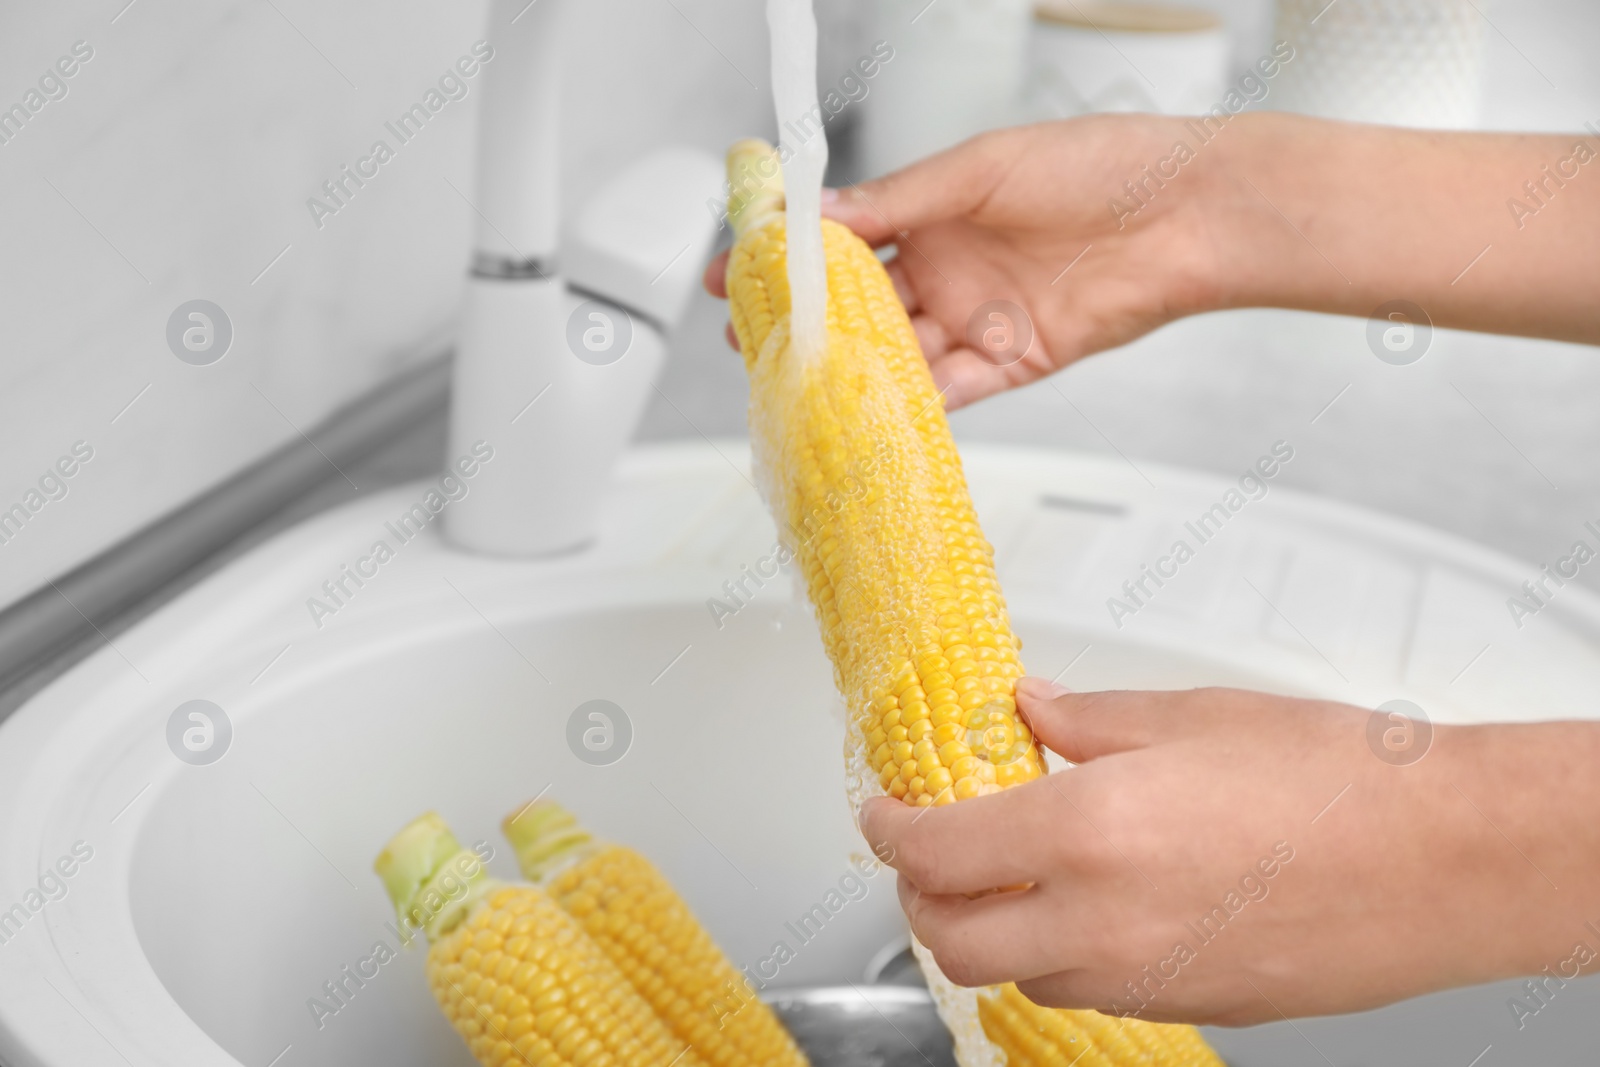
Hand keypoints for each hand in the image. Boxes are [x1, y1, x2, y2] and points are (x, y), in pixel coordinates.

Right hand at [704, 115, 1230, 409]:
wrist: (1187, 213)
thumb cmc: (1100, 166)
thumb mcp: (982, 167)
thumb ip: (899, 200)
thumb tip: (819, 216)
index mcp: (934, 213)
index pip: (843, 242)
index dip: (791, 261)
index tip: (738, 273)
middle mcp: (950, 269)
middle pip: (861, 309)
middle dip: (808, 327)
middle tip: (753, 342)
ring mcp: (978, 319)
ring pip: (899, 355)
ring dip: (853, 372)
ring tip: (801, 386)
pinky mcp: (1014, 361)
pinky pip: (951, 391)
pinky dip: (912, 403)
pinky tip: (870, 411)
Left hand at [860, 679, 1599, 1024]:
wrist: (1445, 858)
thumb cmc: (1339, 782)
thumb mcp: (1189, 717)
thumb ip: (1085, 721)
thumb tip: (1030, 714)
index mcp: (1087, 832)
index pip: (933, 852)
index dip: (888, 830)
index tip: (884, 810)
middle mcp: (1101, 920)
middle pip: (949, 938)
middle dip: (918, 896)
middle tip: (926, 850)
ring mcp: (1143, 977)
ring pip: (1013, 974)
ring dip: (989, 929)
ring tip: (1009, 875)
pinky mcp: (1186, 1007)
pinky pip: (1085, 993)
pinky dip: (1057, 957)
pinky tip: (1087, 907)